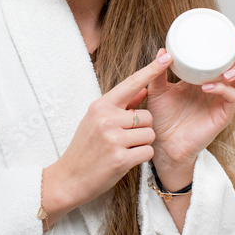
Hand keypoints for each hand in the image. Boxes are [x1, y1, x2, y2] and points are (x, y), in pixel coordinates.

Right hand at [47, 51, 171, 209]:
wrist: (68, 178)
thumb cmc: (84, 148)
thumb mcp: (96, 120)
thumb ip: (121, 105)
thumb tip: (144, 88)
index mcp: (100, 105)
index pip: (131, 83)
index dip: (151, 70)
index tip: (166, 57)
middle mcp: (107, 118)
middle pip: (147, 116)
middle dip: (143, 128)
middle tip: (124, 139)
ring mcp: (113, 138)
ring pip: (150, 134)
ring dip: (143, 144)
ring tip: (123, 149)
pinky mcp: (120, 158)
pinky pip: (148, 152)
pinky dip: (141, 157)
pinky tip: (125, 160)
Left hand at [144, 30, 234, 169]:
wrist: (162, 144)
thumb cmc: (162, 119)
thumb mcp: (158, 91)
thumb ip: (158, 72)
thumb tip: (162, 50)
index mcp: (204, 78)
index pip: (224, 56)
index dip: (230, 42)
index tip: (226, 26)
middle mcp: (218, 87)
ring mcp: (222, 100)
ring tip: (225, 69)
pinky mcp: (223, 115)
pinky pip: (231, 98)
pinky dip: (222, 89)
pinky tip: (208, 87)